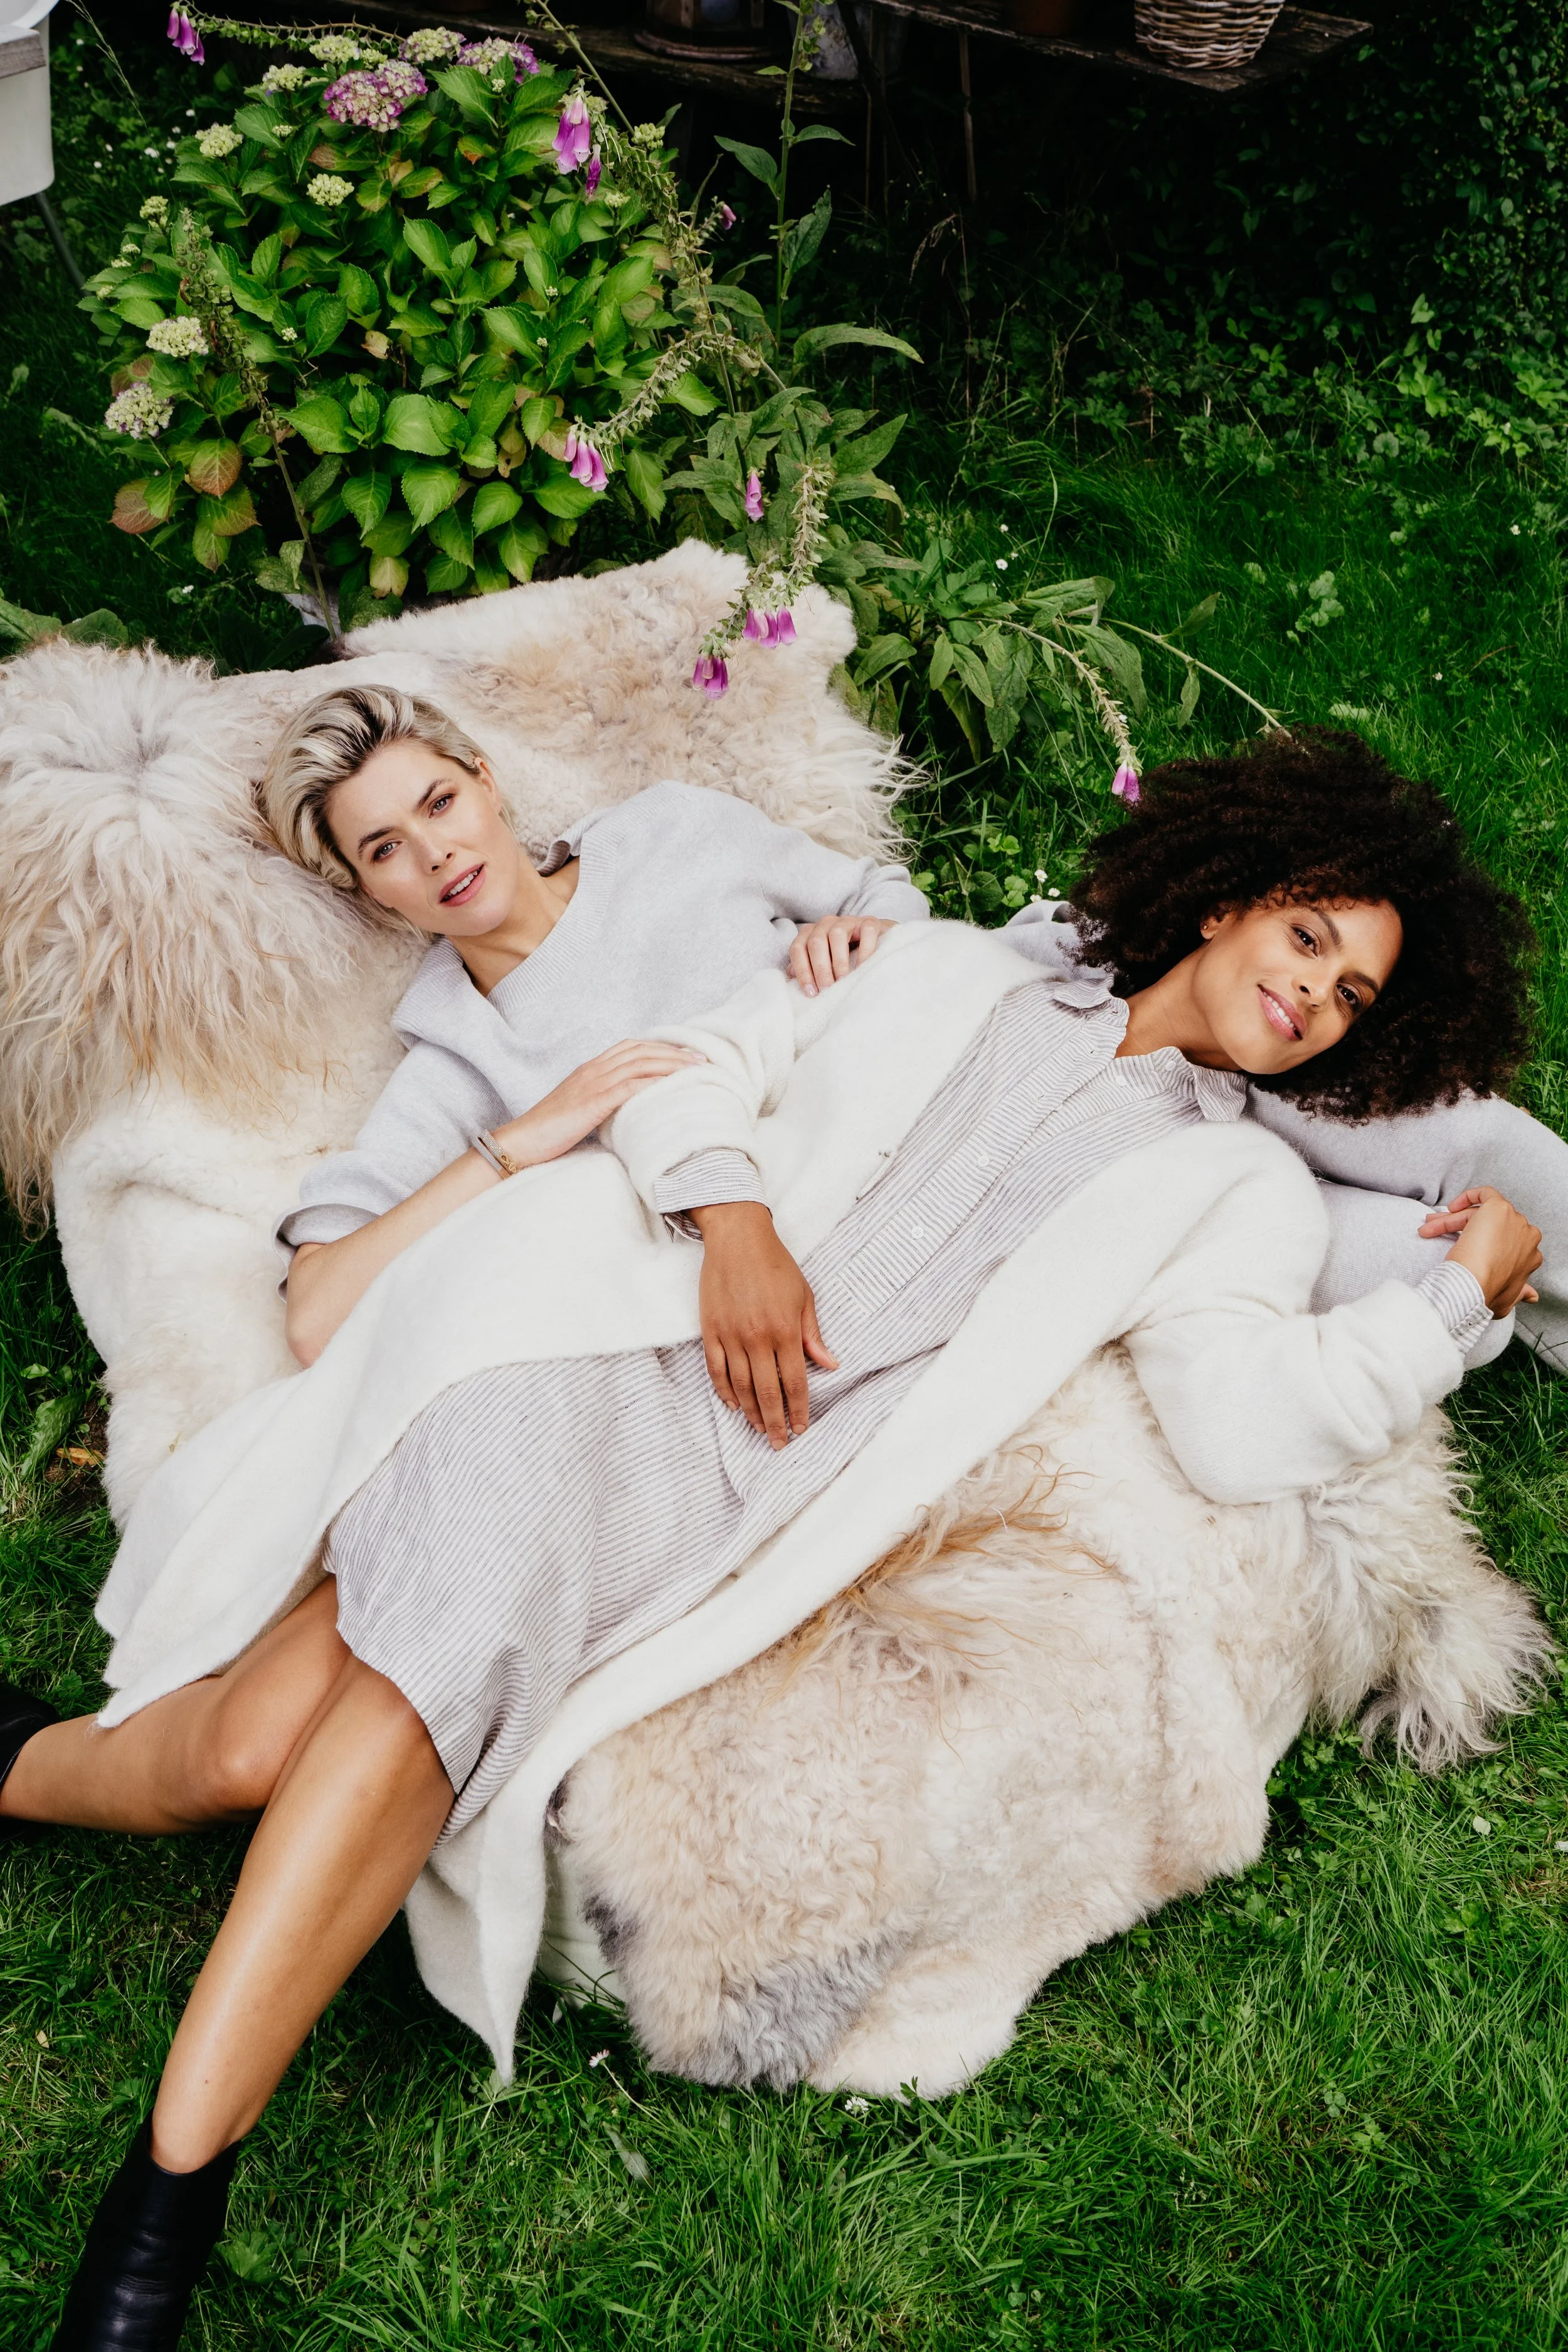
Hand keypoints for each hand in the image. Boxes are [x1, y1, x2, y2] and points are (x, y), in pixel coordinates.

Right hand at [495, 1040, 702, 1169]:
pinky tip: (673, 1085)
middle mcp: (593, 1069)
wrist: (522, 1140)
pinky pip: (629, 1086)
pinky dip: (653, 1082)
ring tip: (696, 1069)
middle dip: (673, 1052)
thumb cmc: (550, 1131)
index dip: (660, 1047)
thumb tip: (630, 1108)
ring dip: (671, 1064)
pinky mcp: (592, 1102)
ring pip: (639, 1063)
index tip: (684, 1054)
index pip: (631, 1047)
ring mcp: (592, 1083)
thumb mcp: (580, 1109)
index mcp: (590, 1068)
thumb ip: (603, 1101)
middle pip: (641, 1050)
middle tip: (702, 1058)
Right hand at [691, 1201, 837, 1446]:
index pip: (795, 1381)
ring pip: (740, 1386)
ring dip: (751, 1411)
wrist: (737, 1238)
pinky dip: (724, 1391)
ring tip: (759, 1428)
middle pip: (767, 1392)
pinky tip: (732, 1404)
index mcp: (785, 1330)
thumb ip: (812, 1335)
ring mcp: (731, 1335)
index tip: (802, 1428)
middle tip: (780, 1442)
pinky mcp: (711, 1330)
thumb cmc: (775, 1264)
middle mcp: (757, 1337)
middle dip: (775, 1421)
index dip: (799, 1409)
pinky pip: (716, 1369)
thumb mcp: (804, 1296)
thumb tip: (830, 1364)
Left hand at [788, 915, 895, 997]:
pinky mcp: (870, 922)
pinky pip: (866, 932)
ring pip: (837, 935)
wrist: (878, 942)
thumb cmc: (846, 956)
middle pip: (815, 942)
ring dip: (838, 961)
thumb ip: (806, 967)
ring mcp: (848, 920)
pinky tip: (863, 968)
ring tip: (843, 981)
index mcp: (811, 933)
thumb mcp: (824, 962)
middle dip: (820, 969)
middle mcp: (826, 923)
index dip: (802, 971)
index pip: (798, 948)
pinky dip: (864, 951)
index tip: (811, 993)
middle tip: (827, 989)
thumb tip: (790, 978)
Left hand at [1421, 1186, 1541, 1314]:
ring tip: (1430, 1227)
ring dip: (1453, 1220)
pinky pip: (1486, 1193)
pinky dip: (1468, 1197)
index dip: (1482, 1247)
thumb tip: (1532, 1296)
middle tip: (1436, 1232)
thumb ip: (1519, 1294)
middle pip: (1490, 1228)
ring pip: (1481, 1214)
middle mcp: (1526, 1237)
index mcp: (1529, 1257)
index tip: (1462, 1251)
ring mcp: (1514, 1220)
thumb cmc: (1484, 1294)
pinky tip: (1450, 1208)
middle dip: (1460, 1229)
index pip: (1504, 1245)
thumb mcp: (1506, 1301)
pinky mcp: (1500, 1207)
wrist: (1474, 1284)